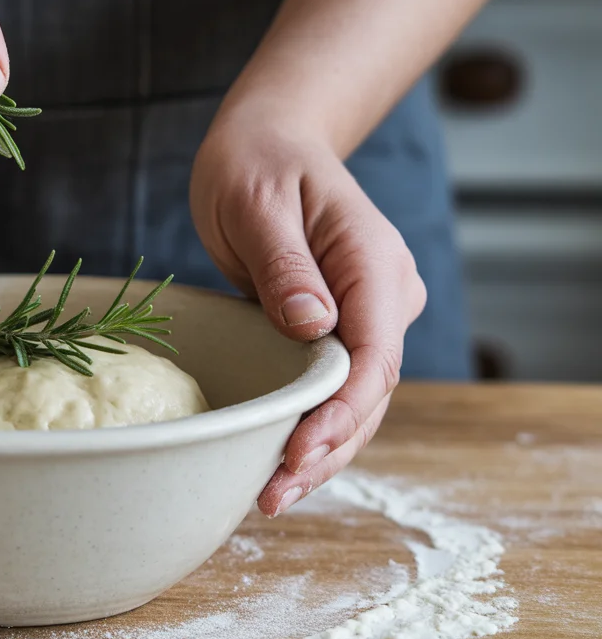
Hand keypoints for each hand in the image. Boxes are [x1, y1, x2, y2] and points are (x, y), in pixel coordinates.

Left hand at [189, 109, 426, 515]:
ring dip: (319, 451)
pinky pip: (331, 386)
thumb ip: (286, 265)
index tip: (299, 451)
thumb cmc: (256, 162)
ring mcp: (365, 313)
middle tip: (272, 495)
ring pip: (355, 400)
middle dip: (326, 448)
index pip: (374, 355)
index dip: (341, 413)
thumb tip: (313, 328)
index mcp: (372, 263)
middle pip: (370, 392)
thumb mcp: (257, 203)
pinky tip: (276, 462)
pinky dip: (308, 425)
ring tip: (269, 497)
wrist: (266, 142)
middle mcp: (382, 295)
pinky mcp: (337, 326)